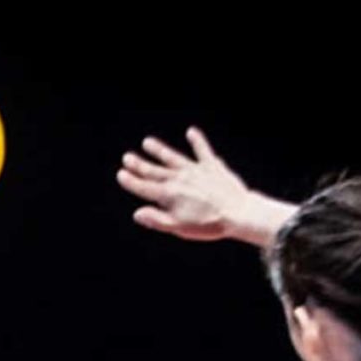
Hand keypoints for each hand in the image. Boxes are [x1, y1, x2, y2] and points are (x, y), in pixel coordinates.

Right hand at [118, 128, 250, 241]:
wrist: (238, 213)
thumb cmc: (208, 224)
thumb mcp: (179, 228)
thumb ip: (157, 220)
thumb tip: (137, 213)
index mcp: (169, 195)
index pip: (144, 187)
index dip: (131, 181)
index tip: (121, 173)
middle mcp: (179, 179)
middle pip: (155, 171)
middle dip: (140, 164)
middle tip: (127, 157)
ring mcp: (195, 170)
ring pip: (172, 158)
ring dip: (159, 150)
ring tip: (147, 142)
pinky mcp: (211, 166)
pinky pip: (202, 150)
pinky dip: (197, 140)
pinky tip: (191, 132)